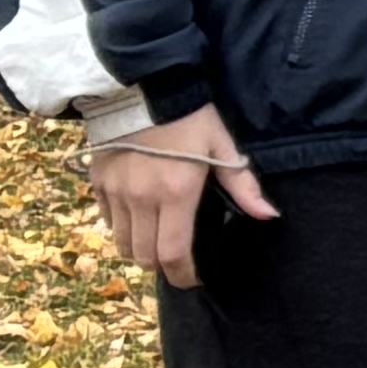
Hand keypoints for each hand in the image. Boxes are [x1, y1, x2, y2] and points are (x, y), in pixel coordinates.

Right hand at [90, 121, 271, 288]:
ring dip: (139, 250)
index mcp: (175, 194)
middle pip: (143, 256)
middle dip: (162, 266)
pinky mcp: (98, 182)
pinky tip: (138, 218)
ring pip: (121, 243)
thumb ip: (243, 185)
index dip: (182, 274)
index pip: (172, 253)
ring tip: (157, 242)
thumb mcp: (222, 147)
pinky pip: (106, 220)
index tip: (194, 279)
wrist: (144, 87)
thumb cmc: (190, 117)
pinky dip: (121, 228)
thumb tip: (268, 215)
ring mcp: (115, 192)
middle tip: (178, 261)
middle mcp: (140, 199)